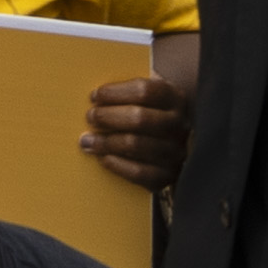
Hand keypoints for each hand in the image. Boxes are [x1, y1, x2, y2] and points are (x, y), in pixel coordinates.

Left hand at [81, 66, 193, 191]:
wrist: (170, 145)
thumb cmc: (149, 113)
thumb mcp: (146, 97)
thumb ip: (126, 93)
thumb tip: (94, 97)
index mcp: (174, 98)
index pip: (144, 91)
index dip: (114, 93)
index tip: (94, 96)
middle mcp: (180, 125)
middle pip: (139, 118)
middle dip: (108, 117)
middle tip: (90, 117)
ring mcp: (177, 151)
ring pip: (136, 145)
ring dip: (105, 142)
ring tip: (87, 140)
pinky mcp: (170, 175)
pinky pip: (140, 172)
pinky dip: (117, 164)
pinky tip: (103, 158)